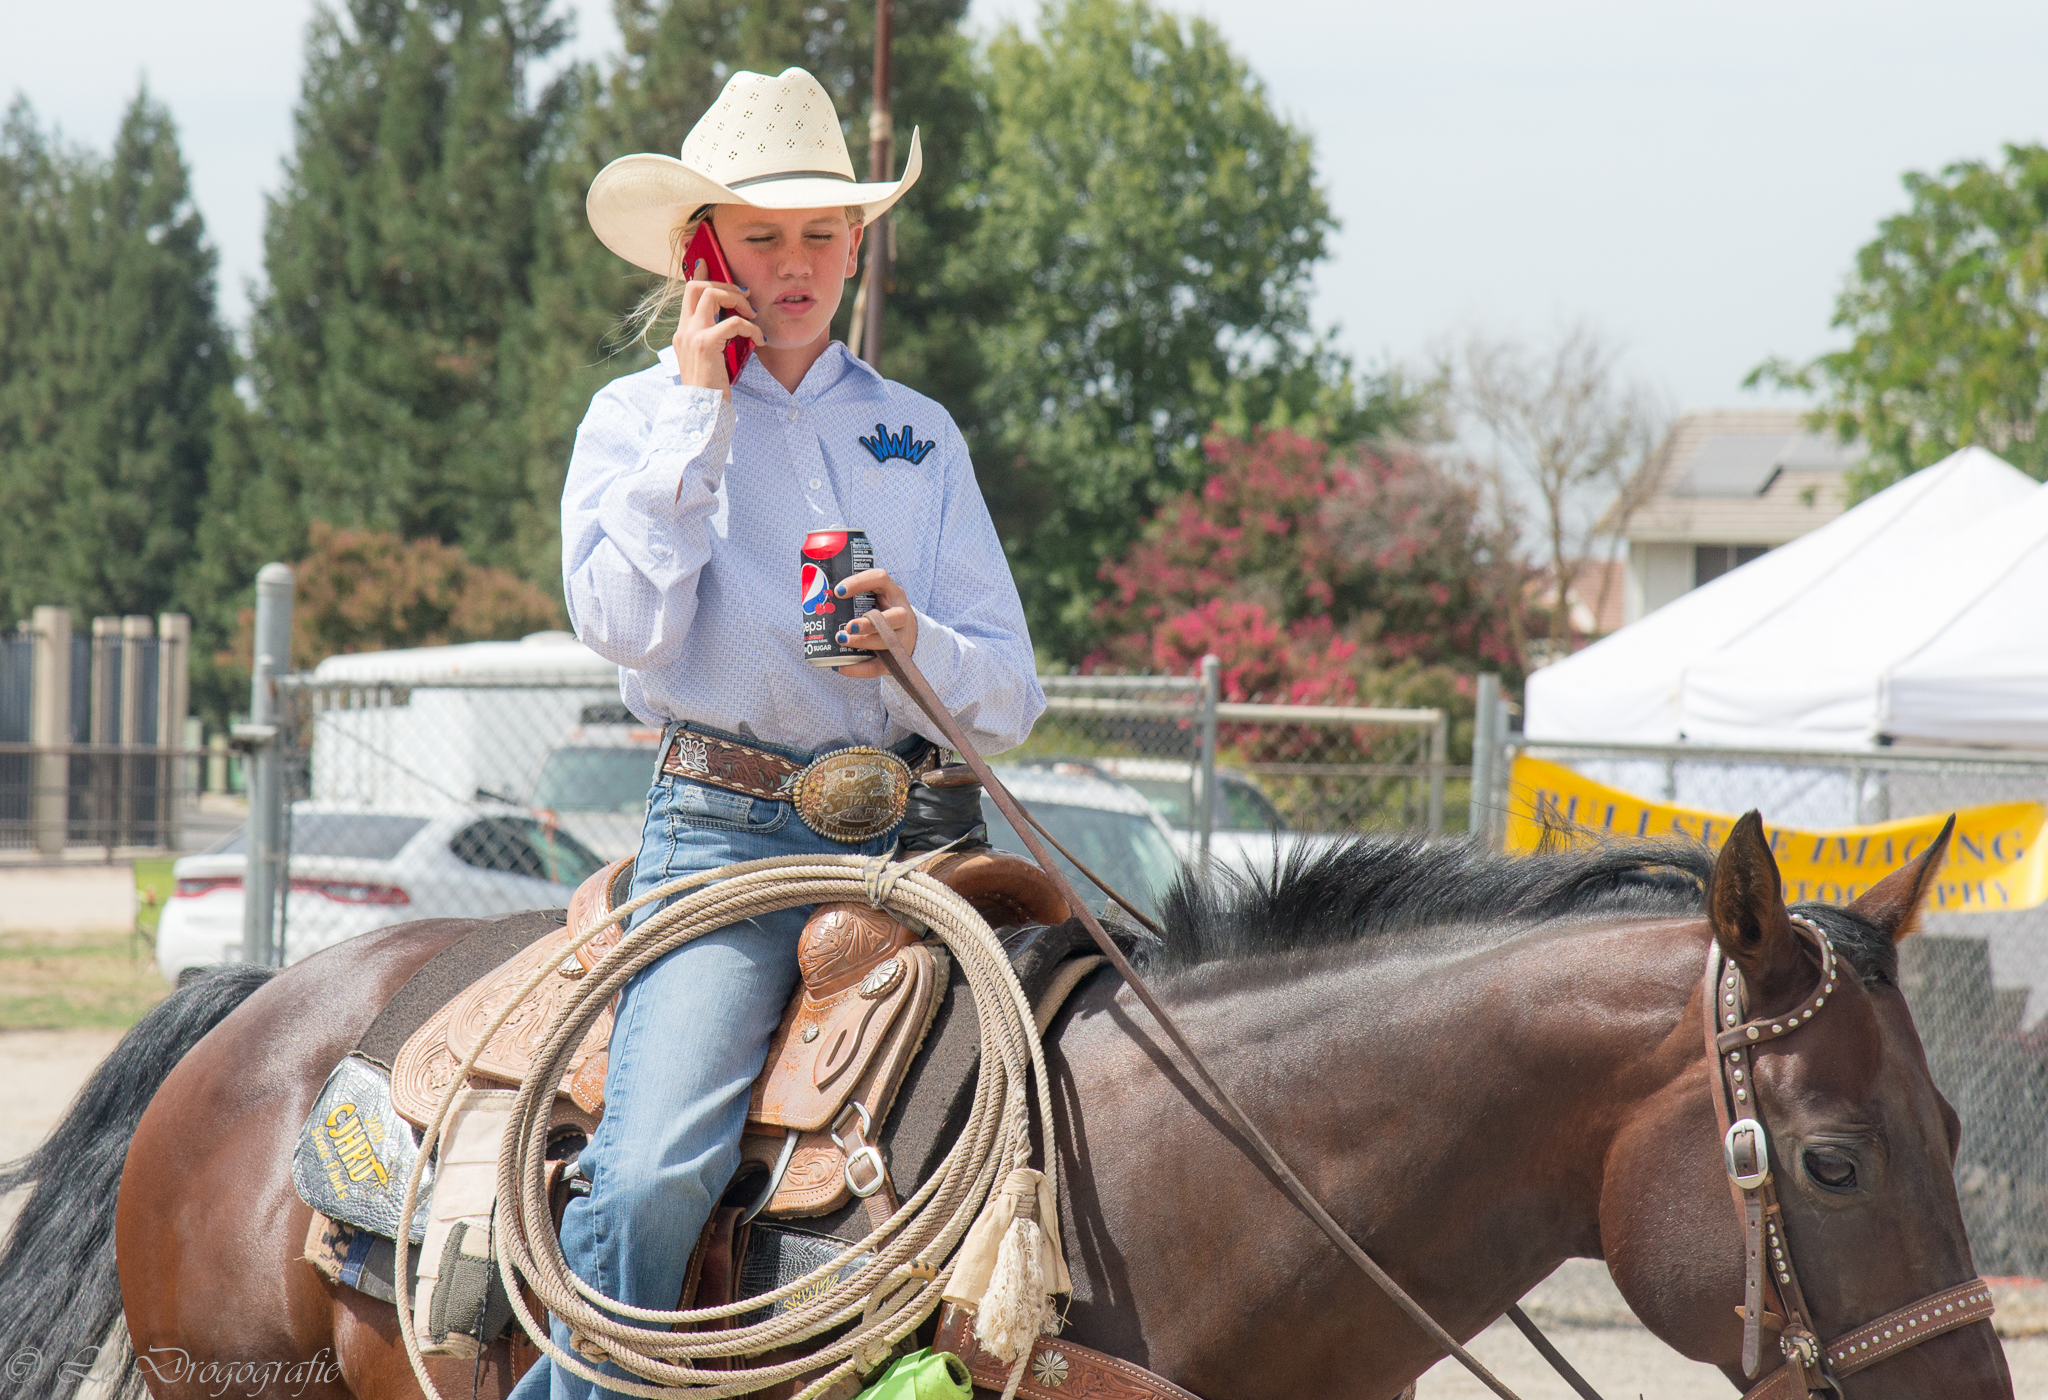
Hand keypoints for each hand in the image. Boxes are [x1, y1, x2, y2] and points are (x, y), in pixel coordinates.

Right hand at [672, 259, 762, 394]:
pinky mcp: (705, 344)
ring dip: (738, 301)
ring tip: (753, 317)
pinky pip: (733, 322)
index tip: (707, 262)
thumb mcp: (711, 360)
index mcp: (683, 333)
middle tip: (746, 300)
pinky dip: (751, 327)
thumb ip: (714, 340)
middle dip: (726, 286)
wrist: (702, 411)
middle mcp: (683, 330)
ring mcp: (692, 335)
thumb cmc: (711, 389)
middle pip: (698, 286)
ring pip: (712, 295)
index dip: (697, 274)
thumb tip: (733, 324)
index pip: (686, 294)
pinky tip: (760, 339)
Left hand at [831, 568, 917, 678]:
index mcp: (892, 592)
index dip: (859, 583)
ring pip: (888, 642)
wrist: (906, 634)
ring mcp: (902, 637)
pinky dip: (858, 669)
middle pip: (894, 617)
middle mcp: (902, 614)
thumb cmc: (881, 612)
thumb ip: (853, 598)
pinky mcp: (895, 659)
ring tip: (842, 641)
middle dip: (869, 623)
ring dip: (863, 643)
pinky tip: (840, 666)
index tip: (838, 591)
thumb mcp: (874, 598)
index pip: (880, 579)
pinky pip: (878, 666)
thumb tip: (815, 600)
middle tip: (847, 627)